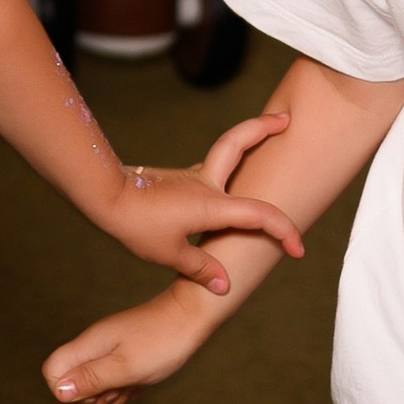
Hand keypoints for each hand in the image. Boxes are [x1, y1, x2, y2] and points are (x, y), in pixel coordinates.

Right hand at [43, 285, 219, 403]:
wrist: (194, 315)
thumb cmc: (163, 341)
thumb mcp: (126, 367)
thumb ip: (92, 379)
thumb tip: (60, 392)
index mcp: (89, 345)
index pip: (52, 371)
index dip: (66, 391)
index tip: (96, 391)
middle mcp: (94, 345)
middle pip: (71, 381)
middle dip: (91, 397)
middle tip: (118, 389)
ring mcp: (109, 348)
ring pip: (93, 382)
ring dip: (110, 393)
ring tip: (133, 385)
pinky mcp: (124, 352)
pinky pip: (113, 377)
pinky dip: (124, 386)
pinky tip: (141, 382)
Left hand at [101, 109, 303, 297]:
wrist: (105, 196)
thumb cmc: (136, 225)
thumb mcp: (169, 254)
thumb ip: (200, 269)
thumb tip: (224, 285)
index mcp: (211, 204)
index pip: (260, 215)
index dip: (284, 231)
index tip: (298, 250)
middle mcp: (206, 183)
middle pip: (238, 142)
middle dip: (263, 128)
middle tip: (286, 118)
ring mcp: (192, 178)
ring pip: (226, 153)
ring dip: (246, 142)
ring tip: (265, 144)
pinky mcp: (180, 180)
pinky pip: (211, 172)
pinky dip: (226, 172)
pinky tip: (222, 190)